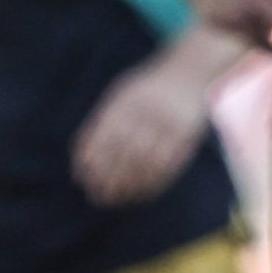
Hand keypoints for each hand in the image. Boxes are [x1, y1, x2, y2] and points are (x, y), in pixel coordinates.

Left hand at [73, 39, 216, 206]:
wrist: (189, 73)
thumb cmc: (148, 87)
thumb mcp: (122, 95)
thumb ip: (104, 121)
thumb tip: (82, 157)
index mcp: (125, 102)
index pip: (103, 136)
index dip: (92, 160)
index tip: (82, 177)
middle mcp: (146, 114)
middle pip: (123, 152)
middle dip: (107, 177)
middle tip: (96, 195)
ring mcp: (168, 126)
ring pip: (145, 163)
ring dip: (128, 185)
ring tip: (114, 199)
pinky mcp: (186, 138)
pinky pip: (168, 167)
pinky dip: (152, 184)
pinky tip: (140, 194)